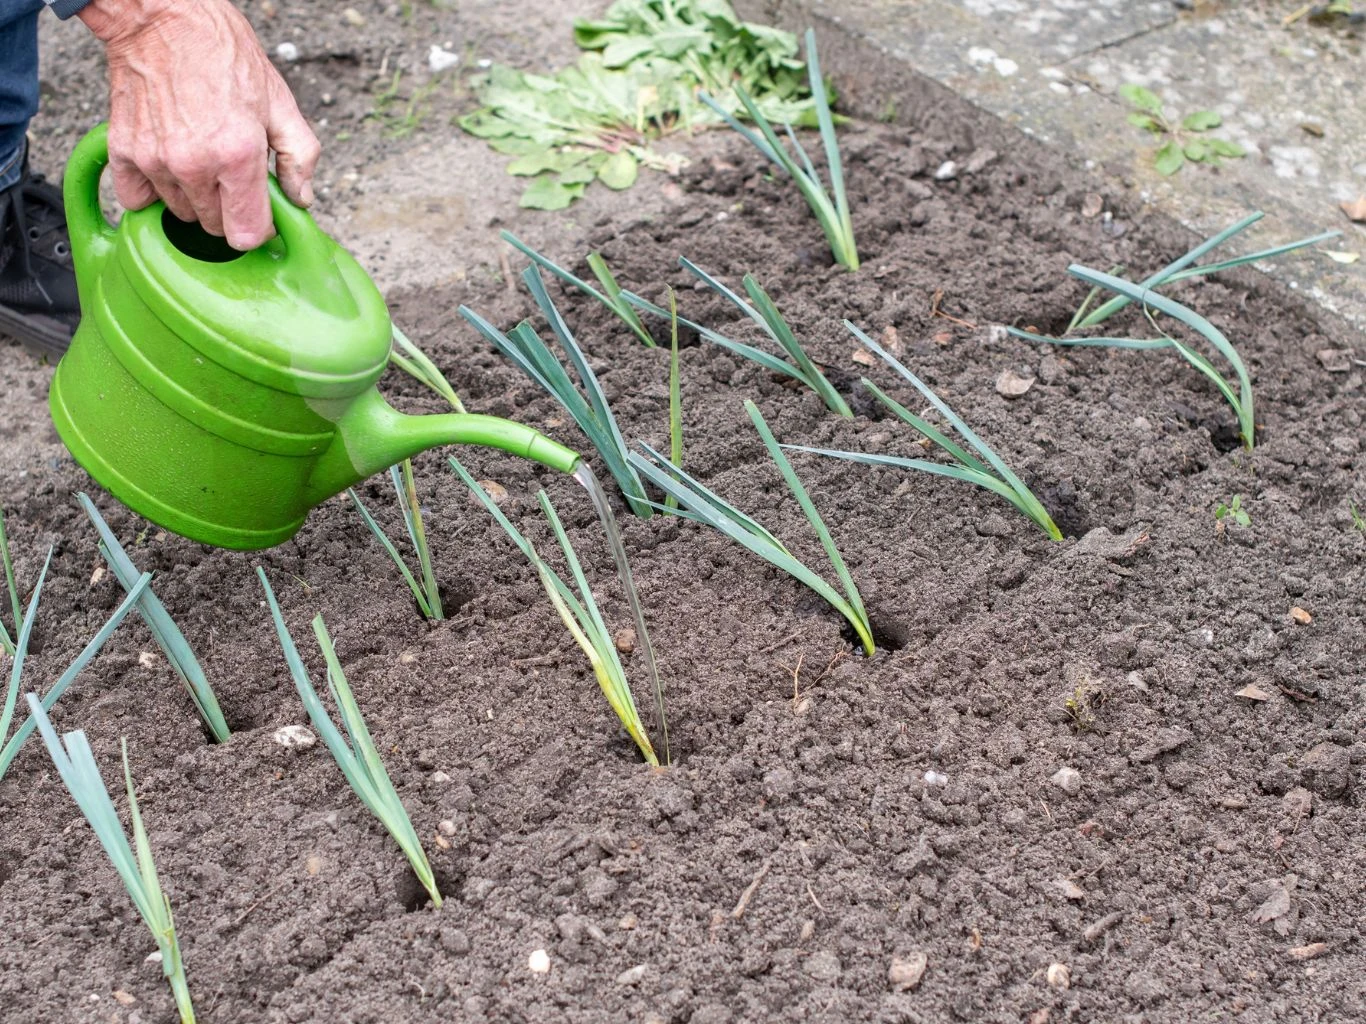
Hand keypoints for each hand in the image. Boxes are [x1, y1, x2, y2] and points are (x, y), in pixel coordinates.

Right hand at [79, 0, 320, 249]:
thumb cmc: (220, 52)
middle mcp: (194, 165)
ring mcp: (156, 160)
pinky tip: (168, 166)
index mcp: (238, 155)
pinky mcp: (124, 152)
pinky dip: (153, 191)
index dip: (258, 228)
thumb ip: (298, 157)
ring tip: (200, 157)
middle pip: (213, 226)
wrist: (161, 17)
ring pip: (181, 212)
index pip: (246, 233)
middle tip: (231, 173)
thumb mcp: (279, 101)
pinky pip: (137, 200)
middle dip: (228, 208)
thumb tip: (300, 198)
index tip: (259, 213)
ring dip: (193, 197)